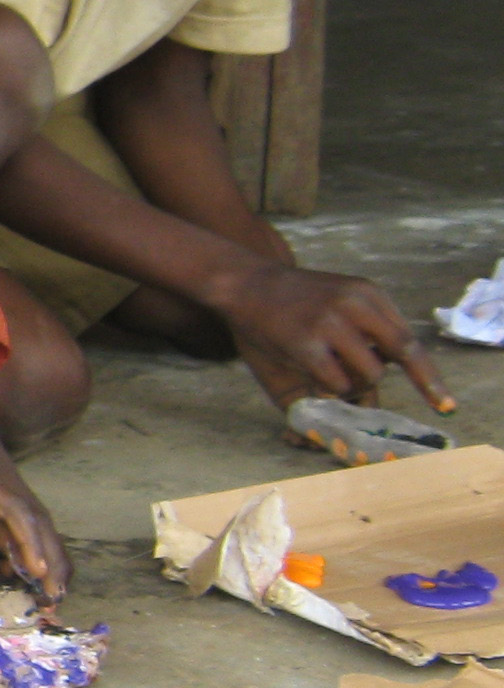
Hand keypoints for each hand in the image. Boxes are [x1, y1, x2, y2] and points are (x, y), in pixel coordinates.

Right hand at [214, 260, 453, 414]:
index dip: (428, 375)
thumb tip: (386, 376)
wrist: (243, 282)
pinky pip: (336, 383)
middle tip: (386, 396)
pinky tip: (310, 372)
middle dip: (399, 383)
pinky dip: (328, 388)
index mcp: (367, 293)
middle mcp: (355, 304)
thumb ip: (366, 330)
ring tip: (326, 372)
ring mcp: (330, 322)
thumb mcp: (338, 298)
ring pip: (369, 374)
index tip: (444, 404)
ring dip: (353, 384)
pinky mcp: (305, 343)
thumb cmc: (291, 300)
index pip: (408, 339)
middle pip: (397, 357)